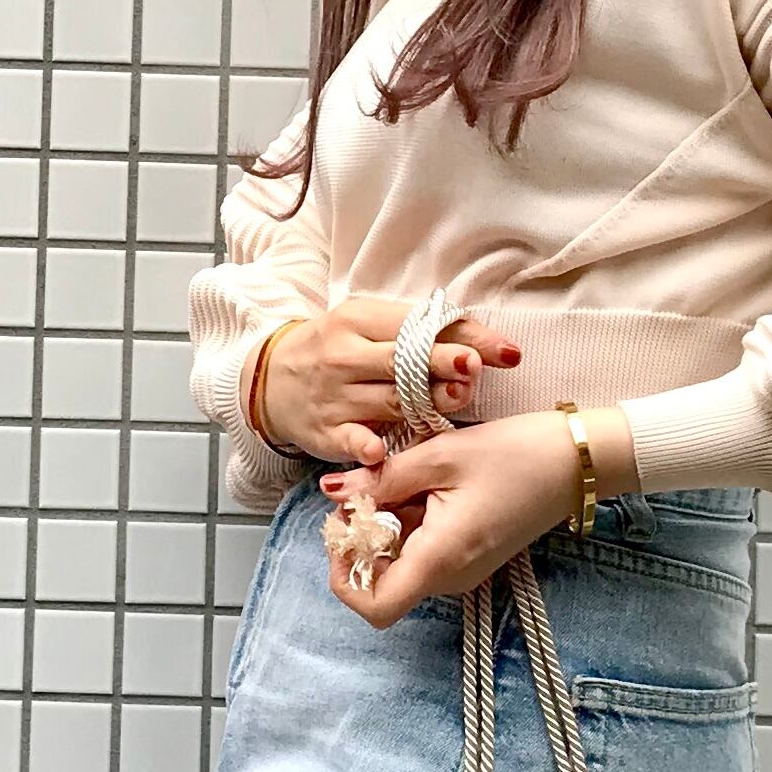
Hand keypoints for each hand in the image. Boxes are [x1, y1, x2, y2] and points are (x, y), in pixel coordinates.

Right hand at [251, 295, 521, 465]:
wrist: (270, 379)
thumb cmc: (337, 349)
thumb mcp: (370, 327)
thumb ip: (421, 333)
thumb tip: (486, 343)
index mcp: (360, 320)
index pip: (417, 328)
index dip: (461, 339)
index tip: (501, 351)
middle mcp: (345, 356)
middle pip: (402, 363)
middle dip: (441, 365)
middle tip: (473, 369)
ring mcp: (335, 396)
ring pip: (386, 401)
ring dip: (422, 404)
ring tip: (455, 402)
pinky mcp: (326, 432)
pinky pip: (350, 440)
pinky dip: (365, 446)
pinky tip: (380, 452)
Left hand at [318, 410, 590, 625]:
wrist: (577, 461)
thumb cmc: (517, 454)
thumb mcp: (440, 456)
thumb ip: (381, 478)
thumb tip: (332, 490)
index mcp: (441, 559)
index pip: (375, 608)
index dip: (344, 579)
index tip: (342, 532)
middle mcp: (450, 577)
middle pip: (382, 584)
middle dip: (361, 541)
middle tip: (364, 490)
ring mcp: (461, 571)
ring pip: (400, 564)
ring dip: (385, 527)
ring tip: (400, 478)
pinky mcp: (469, 557)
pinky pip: (423, 552)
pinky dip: (409, 524)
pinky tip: (422, 485)